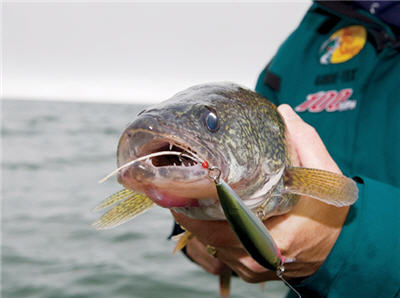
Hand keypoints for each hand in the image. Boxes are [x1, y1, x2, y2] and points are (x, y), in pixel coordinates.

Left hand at [172, 104, 349, 282]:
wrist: (338, 248)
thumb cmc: (330, 212)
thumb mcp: (327, 174)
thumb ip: (306, 142)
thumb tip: (284, 113)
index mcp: (278, 236)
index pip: (224, 227)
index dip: (197, 210)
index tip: (180, 189)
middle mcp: (259, 257)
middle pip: (210, 238)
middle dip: (190, 214)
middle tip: (174, 189)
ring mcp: (252, 266)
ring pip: (211, 246)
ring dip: (196, 223)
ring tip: (183, 198)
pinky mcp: (249, 270)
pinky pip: (219, 252)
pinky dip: (208, 233)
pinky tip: (202, 214)